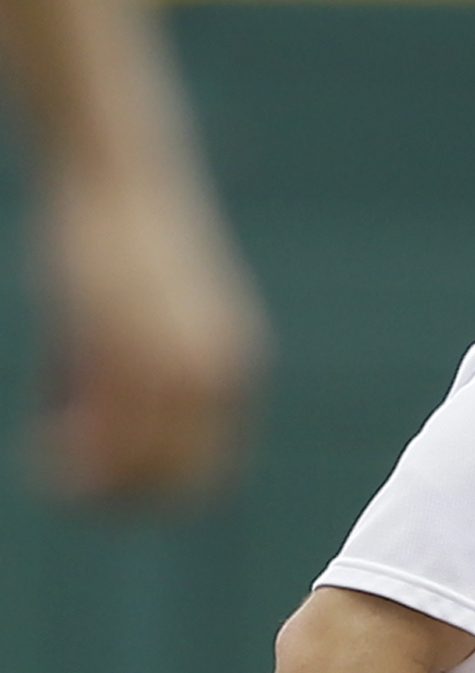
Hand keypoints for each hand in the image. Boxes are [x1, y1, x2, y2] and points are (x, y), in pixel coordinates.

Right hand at [35, 162, 264, 502]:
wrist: (117, 174)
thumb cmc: (120, 242)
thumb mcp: (143, 316)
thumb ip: (137, 374)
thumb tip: (100, 429)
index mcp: (233, 367)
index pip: (214, 467)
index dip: (160, 489)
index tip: (110, 483)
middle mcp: (217, 373)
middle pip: (185, 482)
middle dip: (126, 498)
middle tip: (72, 486)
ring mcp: (175, 360)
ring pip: (144, 467)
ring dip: (95, 485)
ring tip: (51, 468)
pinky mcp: (127, 343)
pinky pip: (107, 433)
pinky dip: (74, 459)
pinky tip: (43, 448)